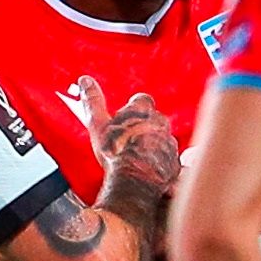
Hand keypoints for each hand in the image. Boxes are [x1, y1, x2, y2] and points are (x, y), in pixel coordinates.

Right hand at [78, 77, 182, 197]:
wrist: (135, 180)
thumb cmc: (115, 151)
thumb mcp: (97, 124)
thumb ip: (92, 101)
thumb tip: (85, 80)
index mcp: (142, 109)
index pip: (141, 100)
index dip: (132, 109)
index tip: (124, 119)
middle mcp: (161, 122)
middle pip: (154, 119)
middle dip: (143, 127)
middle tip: (127, 140)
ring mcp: (170, 141)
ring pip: (162, 138)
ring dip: (152, 144)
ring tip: (136, 157)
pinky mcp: (175, 160)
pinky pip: (169, 157)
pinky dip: (160, 161)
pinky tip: (147, 169)